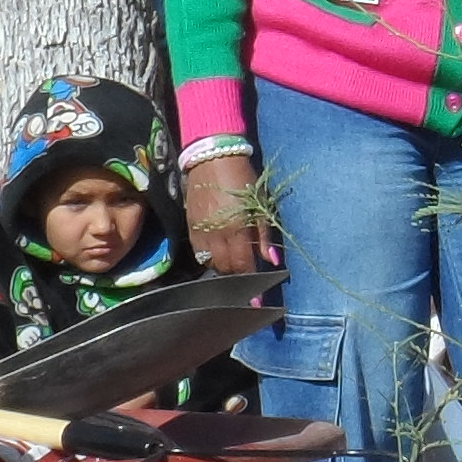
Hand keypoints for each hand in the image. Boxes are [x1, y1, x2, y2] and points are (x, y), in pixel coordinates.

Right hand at [183, 151, 270, 274]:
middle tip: (246, 271)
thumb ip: (263, 235)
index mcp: (236, 228)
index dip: (251, 282)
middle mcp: (216, 234)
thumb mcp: (260, 204)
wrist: (212, 159)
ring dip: (222, 267)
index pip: (243, 265)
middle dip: (237, 275)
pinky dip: (209, 257)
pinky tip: (218, 251)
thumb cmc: (242, 179)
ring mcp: (200, 232)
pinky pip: (198, 253)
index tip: (257, 302)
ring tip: (233, 261)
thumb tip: (272, 260)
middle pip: (225, 268)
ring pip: (210, 263)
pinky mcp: (189, 227)